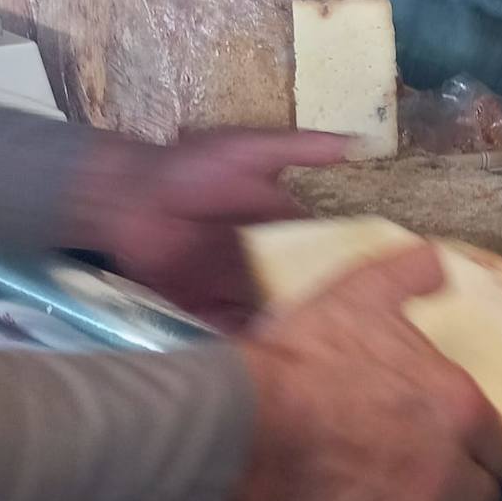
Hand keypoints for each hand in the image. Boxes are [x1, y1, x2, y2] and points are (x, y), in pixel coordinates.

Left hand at [66, 129, 349, 331]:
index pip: (317, 250)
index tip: (375, 286)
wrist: (126, 196)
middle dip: (318, 307)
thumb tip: (364, 140)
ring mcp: (230, 285)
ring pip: (268, 313)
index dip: (343, 266)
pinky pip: (229, 329)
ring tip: (317, 353)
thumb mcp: (251, 150)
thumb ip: (303, 148)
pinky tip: (268, 360)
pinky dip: (246, 342)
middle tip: (351, 332)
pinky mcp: (201, 305)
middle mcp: (258, 258)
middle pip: (296, 288)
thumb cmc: (189, 168)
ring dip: (286, 329)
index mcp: (275, 224)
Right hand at [234, 246, 501, 500]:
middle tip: (434, 482)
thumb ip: (409, 274)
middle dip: (463, 495)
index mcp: (460, 413)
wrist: (244, 424)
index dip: (486, 448)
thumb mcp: (361, 292)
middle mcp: (446, 474)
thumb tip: (441, 263)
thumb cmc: (310, 355)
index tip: (467, 446)